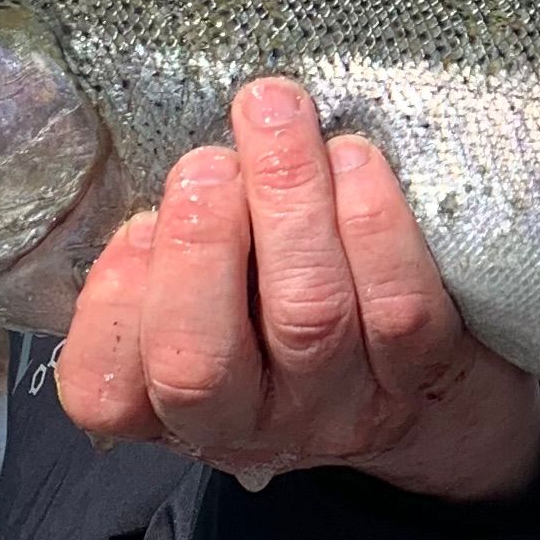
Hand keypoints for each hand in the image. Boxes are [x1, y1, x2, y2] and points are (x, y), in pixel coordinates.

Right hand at [55, 77, 539, 503]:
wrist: (433, 397)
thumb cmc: (287, 320)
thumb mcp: (214, 310)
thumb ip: (173, 258)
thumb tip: (167, 168)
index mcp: (176, 409)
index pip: (106, 390)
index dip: (113, 302)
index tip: (139, 220)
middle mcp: (252, 424)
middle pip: (200, 361)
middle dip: (198, 246)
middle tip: (207, 164)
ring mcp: (340, 406)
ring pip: (308, 313)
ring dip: (288, 198)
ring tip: (275, 115)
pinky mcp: (424, 376)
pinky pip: (398, 302)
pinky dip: (373, 221)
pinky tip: (355, 159)